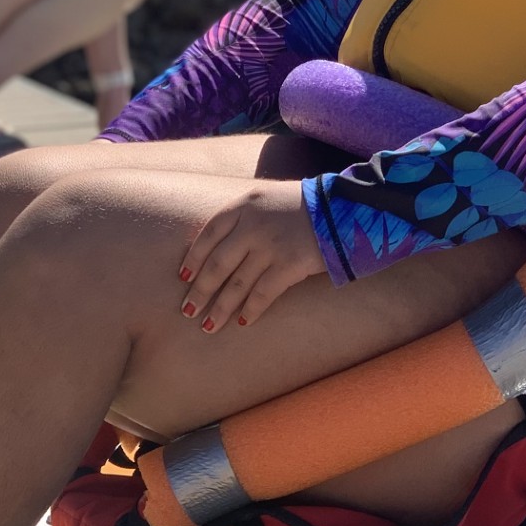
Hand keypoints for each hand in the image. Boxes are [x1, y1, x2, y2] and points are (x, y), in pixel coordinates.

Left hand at [179, 179, 326, 331]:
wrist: (342, 209)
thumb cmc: (302, 206)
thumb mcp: (266, 200)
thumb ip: (243, 218)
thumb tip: (218, 248)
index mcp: (243, 206)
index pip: (208, 234)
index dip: (193, 258)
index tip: (183, 277)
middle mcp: (252, 225)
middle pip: (217, 263)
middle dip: (200, 290)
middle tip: (188, 310)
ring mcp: (270, 245)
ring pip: (236, 284)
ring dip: (220, 307)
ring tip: (208, 325)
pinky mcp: (289, 265)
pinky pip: (262, 293)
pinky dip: (250, 310)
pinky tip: (242, 322)